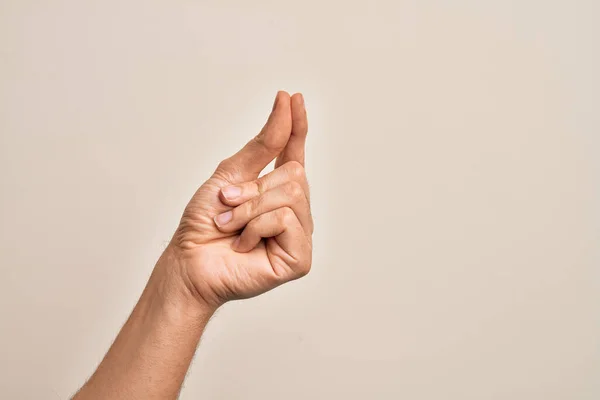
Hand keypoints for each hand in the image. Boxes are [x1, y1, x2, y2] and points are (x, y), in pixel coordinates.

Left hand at [167, 91, 311, 309]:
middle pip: (294, 174)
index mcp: (277, 192)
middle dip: (252, 187)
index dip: (296, 126)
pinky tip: (244, 245)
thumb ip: (264, 144)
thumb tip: (285, 104)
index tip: (294, 97)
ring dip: (249, 208)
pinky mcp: (300, 258)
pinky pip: (286, 220)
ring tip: (231, 227)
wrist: (189, 261)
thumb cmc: (205, 224)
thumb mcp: (230, 175)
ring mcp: (299, 235)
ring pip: (291, 195)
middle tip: (228, 205)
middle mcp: (294, 212)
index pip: (294, 153)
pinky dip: (255, 227)